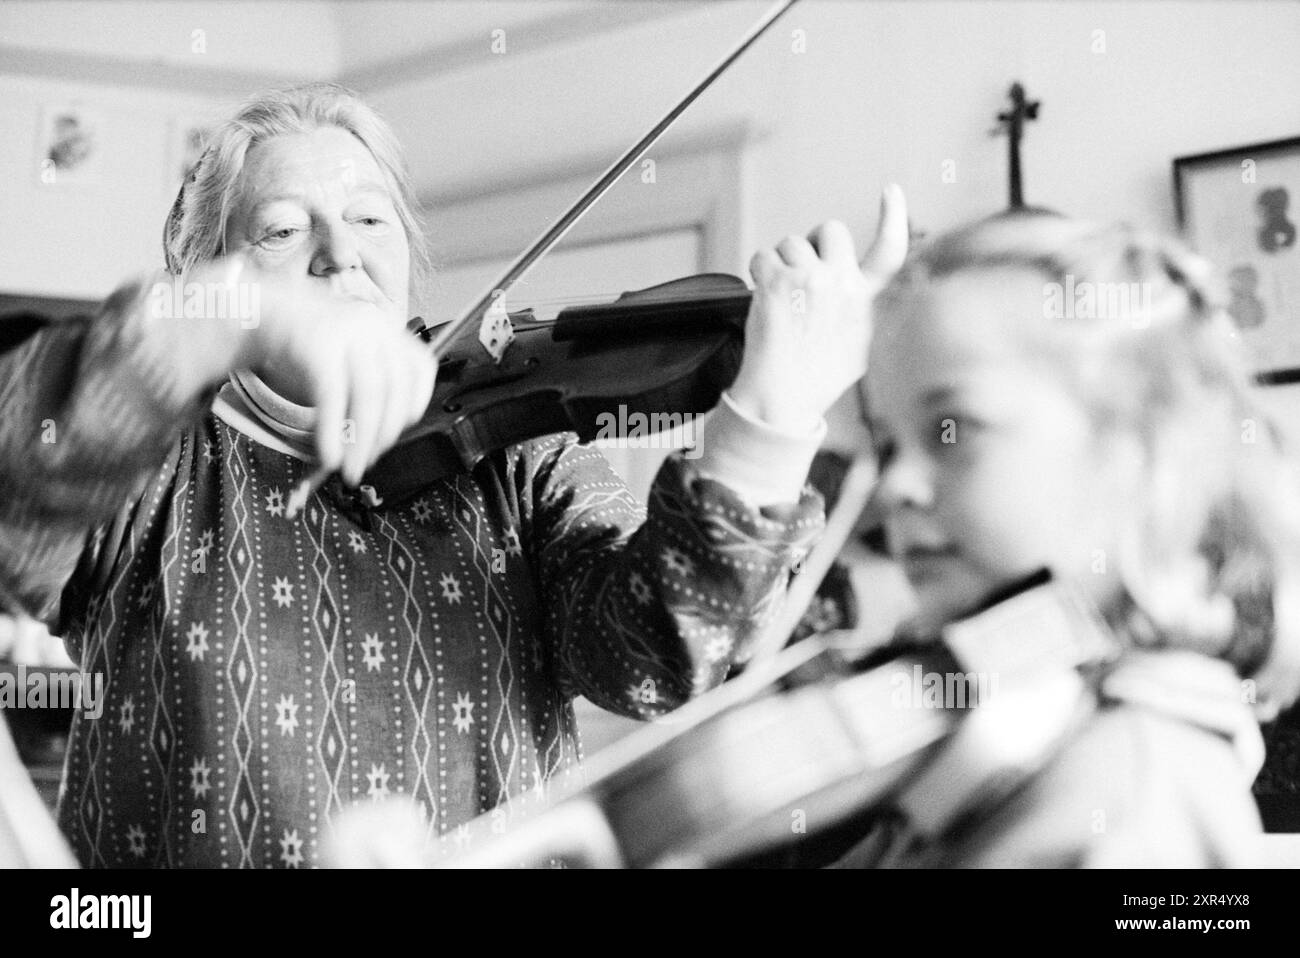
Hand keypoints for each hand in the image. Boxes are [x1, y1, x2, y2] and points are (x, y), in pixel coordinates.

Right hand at [231, 260, 436, 485]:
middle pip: (393, 388)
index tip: (401, 430)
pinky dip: (332, 431)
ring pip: (368, 395)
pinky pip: (333, 396)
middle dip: (383, 435)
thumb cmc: (307, 341)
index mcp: (386, 328)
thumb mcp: (348, 352)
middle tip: (368, 461)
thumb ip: (370, 383)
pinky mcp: (318, 345)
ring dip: (360, 440)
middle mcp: (373, 326)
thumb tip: (378, 440)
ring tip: (350, 468)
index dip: (416, 403)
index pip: (421, 367)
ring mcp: (347, 332)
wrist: (259, 311)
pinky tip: (329, 454)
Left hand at [728, 184, 908, 431]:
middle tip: (800, 271)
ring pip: (791, 243)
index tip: (891, 191)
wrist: (780, 399)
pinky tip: (762, 299)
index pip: (890, 252)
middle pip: (831, 230)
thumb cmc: (813, 381)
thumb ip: (863, 314)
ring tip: (780, 300)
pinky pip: (763, 256)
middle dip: (813, 243)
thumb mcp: (857, 349)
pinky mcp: (778, 281)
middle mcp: (843, 284)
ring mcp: (811, 279)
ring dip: (781, 264)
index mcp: (866, 301)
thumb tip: (855, 291)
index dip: (892, 217)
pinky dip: (757, 272)